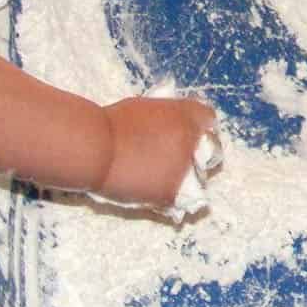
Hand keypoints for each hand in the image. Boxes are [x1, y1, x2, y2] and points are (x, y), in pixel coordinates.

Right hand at [95, 95, 219, 208]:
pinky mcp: (172, 192)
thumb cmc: (110, 123)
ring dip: (185, 177)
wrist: (96, 149)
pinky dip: (169, 196)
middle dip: (197, 153)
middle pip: (210, 149)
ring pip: (198, 177)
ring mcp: (185, 168)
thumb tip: (167, 126)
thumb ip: (164, 117)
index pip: (208, 119)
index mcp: (185, 114)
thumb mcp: (144, 108)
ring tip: (162, 178)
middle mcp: (192, 141)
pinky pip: (181, 198)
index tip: (190, 134)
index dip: (199, 127)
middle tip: (177, 159)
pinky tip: (154, 193)